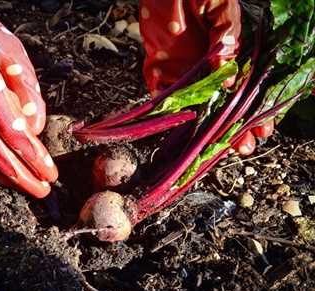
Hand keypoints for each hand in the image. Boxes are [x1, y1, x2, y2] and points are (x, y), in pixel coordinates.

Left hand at [139, 0, 273, 154]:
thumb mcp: (220, 7)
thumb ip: (226, 38)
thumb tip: (230, 76)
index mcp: (227, 52)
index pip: (245, 86)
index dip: (254, 109)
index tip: (261, 129)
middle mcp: (207, 66)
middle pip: (222, 102)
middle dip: (233, 127)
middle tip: (243, 147)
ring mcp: (183, 69)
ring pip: (198, 105)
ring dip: (207, 128)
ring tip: (219, 148)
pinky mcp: (158, 69)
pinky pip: (164, 95)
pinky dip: (171, 111)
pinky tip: (182, 128)